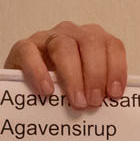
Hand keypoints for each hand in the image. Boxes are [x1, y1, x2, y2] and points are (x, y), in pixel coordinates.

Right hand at [4, 21, 126, 108]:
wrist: (28, 86)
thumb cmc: (65, 87)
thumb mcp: (88, 88)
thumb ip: (101, 90)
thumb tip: (116, 107)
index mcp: (93, 40)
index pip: (112, 45)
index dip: (116, 69)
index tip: (115, 94)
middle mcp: (72, 34)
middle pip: (90, 43)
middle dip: (95, 75)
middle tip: (94, 102)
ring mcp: (47, 38)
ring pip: (64, 47)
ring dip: (73, 76)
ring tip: (77, 102)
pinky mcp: (23, 48)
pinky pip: (30, 52)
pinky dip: (39, 72)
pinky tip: (47, 91)